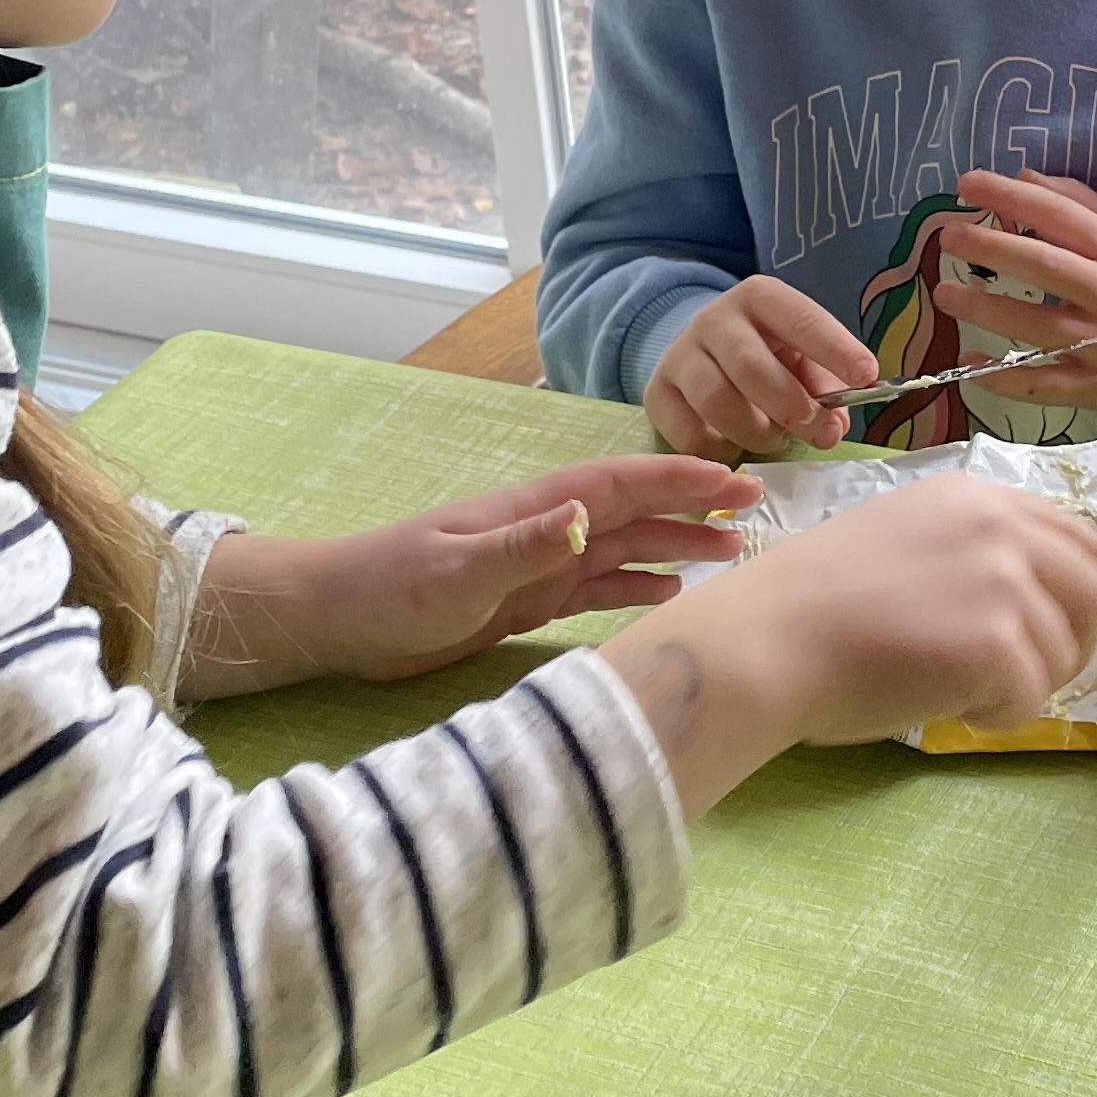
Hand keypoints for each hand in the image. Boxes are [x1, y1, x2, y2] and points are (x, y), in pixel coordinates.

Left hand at [190, 457, 755, 692]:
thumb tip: (586, 515)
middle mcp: (543, 528)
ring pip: (623, 547)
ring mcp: (536, 563)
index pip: (619, 483)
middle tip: (757, 507)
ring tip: (732, 550)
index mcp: (532, 508)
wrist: (339, 619)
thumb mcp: (457, 568)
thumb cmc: (391, 587)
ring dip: (675, 543)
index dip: (679, 478)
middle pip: (633, 509)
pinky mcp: (525, 601)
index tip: (735, 477)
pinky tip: (669, 592)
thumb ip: (523, 543)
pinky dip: (636, 585)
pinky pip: (596, 588)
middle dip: (693, 503)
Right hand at [601, 476, 1096, 814]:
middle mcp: (998, 527)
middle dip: (1072, 640)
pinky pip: (1031, 699)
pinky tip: (947, 706)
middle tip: (1022, 673)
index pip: (1072, 529)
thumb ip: (974, 546)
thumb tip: (1045, 576)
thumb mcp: (901, 536)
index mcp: (972, 496)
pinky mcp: (999, 644)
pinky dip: (996, 716)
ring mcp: (1003, 583)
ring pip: (1062, 655)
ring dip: (1020, 684)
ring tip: (954, 687)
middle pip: (1090, 592)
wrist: (768, 640)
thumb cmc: (813, 600)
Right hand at [647, 277, 879, 457]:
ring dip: (758, 433)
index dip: (834, 348)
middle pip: (752, 366)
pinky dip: (722, 452)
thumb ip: (824, 386)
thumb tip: (833, 425)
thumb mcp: (802, 356)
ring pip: (718, 402)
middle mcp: (714, 319)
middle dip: (793, 407)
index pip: (799, 318)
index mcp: (760, 298)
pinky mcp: (657, 393)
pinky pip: (690, 434)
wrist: (702, 352)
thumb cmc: (769, 355)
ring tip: (775, 439)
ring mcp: (680, 355)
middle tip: (819, 432)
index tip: (866, 376)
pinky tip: (738, 449)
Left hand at [932, 170, 1096, 415]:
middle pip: (1045, 267)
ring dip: (986, 310)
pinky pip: (1045, 384)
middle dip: (992, 247)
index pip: (1061, 215)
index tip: (967, 183)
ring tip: (945, 293)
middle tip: (947, 236)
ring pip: (1038, 326)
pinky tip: (970, 364)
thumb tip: (1025, 175)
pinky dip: (1005, 376)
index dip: (1012, 196)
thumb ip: (1082, 206)